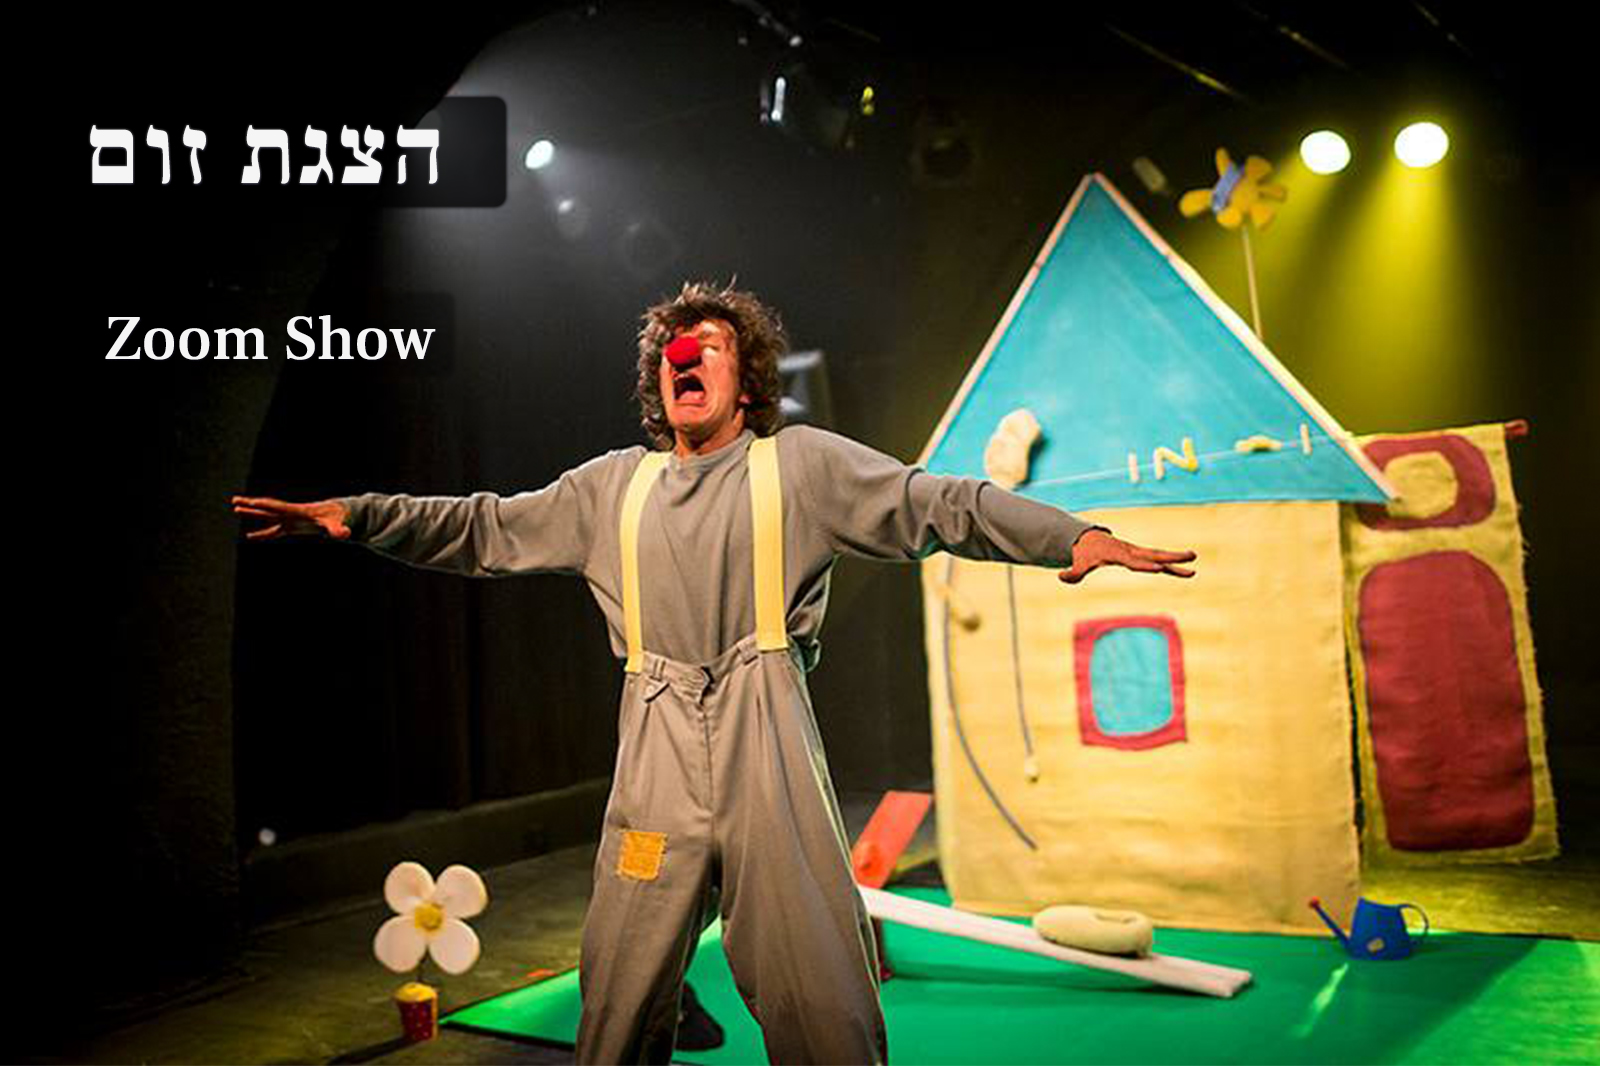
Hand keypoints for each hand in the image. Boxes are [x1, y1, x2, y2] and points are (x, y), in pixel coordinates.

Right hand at [230, 495, 350, 540]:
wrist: (339, 514)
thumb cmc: (338, 517)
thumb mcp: (338, 524)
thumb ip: (339, 530)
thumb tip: (344, 535)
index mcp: (298, 511)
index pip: (278, 507)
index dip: (264, 505)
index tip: (251, 502)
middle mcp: (291, 513)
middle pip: (268, 508)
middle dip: (251, 505)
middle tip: (235, 501)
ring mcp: (290, 520)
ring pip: (267, 517)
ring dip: (252, 514)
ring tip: (235, 510)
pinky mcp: (292, 527)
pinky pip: (273, 531)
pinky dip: (262, 534)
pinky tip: (250, 536)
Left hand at [1059, 529, 1195, 584]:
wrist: (1089, 540)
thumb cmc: (1085, 553)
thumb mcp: (1078, 563)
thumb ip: (1073, 572)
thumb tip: (1062, 575)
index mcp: (1118, 554)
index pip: (1134, 562)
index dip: (1146, 565)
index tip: (1160, 568)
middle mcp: (1131, 552)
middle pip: (1154, 554)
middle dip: (1172, 557)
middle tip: (1191, 557)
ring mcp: (1138, 554)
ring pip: (1160, 557)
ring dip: (1177, 562)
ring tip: (1194, 567)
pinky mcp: (1140, 557)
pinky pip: (1159, 561)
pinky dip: (1172, 566)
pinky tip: (1186, 572)